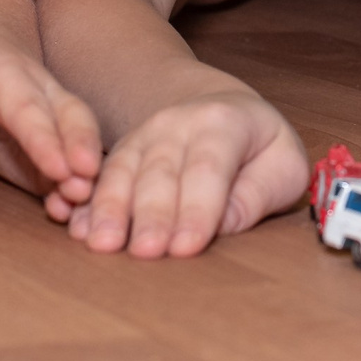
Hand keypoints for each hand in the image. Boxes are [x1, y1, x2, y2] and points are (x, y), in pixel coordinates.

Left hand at [0, 24, 103, 218]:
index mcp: (8, 75)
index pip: (28, 109)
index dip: (45, 139)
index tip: (59, 169)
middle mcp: (44, 91)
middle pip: (72, 115)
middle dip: (83, 146)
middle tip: (87, 180)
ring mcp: (57, 115)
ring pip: (82, 136)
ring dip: (85, 170)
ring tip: (80, 200)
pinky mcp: (58, 142)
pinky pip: (73, 162)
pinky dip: (76, 184)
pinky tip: (68, 210)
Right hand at [64, 91, 307, 257]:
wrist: (220, 107)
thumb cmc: (260, 147)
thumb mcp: (282, 164)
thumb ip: (258, 194)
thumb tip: (224, 225)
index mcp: (224, 121)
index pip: (209, 168)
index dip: (197, 209)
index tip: (187, 247)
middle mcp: (177, 122)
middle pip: (161, 171)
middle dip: (152, 214)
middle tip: (145, 253)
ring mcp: (144, 134)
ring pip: (123, 171)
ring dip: (110, 209)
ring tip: (102, 244)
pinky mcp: (122, 151)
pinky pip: (101, 177)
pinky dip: (88, 205)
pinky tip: (78, 229)